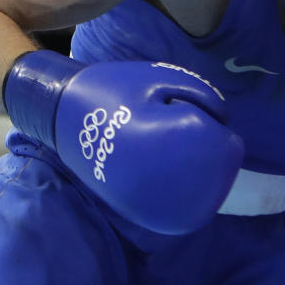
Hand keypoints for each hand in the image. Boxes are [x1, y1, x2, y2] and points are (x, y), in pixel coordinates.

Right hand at [3, 51, 243, 233]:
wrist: (61, 112)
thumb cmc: (116, 88)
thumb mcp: (163, 78)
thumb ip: (202, 97)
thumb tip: (223, 122)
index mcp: (167, 140)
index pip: (224, 149)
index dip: (221, 130)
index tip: (203, 116)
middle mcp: (157, 180)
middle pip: (217, 176)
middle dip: (213, 152)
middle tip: (190, 128)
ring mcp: (144, 200)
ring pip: (200, 198)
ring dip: (202, 174)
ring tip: (180, 147)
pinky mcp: (133, 207)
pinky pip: (175, 207)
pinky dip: (184, 190)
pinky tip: (173, 169)